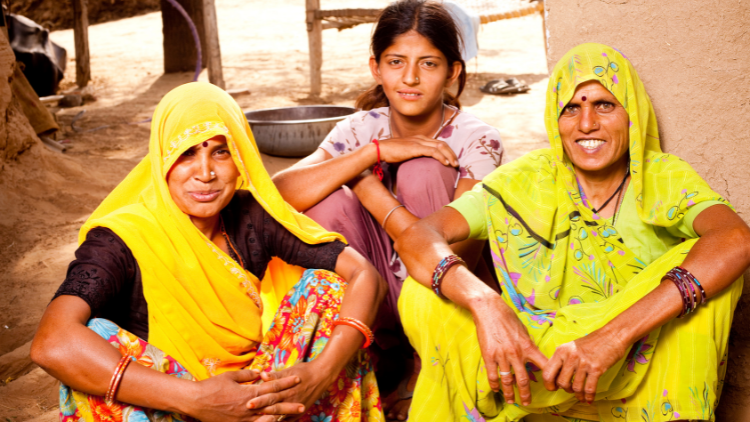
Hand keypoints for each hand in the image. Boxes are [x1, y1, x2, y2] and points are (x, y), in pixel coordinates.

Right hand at [186, 370, 304, 421]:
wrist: (196, 401)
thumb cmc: (212, 386)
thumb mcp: (231, 376)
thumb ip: (248, 375)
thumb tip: (261, 373)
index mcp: (248, 392)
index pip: (271, 386)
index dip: (285, 382)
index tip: (297, 379)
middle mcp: (249, 406)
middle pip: (273, 405)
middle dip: (289, 404)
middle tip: (303, 404)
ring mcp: (244, 418)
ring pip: (267, 418)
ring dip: (281, 417)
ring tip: (294, 417)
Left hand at [251, 361, 336, 417]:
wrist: (322, 375)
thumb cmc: (304, 371)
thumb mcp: (290, 370)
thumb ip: (276, 375)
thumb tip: (262, 375)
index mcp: (287, 388)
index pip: (271, 394)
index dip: (260, 398)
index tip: (248, 402)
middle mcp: (291, 398)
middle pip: (273, 405)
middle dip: (261, 409)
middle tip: (249, 410)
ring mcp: (296, 407)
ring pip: (280, 414)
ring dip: (269, 417)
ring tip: (259, 420)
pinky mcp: (300, 412)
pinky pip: (289, 420)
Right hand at [377, 135, 457, 166]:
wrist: (379, 150)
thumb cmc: (389, 153)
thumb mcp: (404, 153)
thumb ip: (412, 155)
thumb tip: (417, 165)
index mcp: (419, 138)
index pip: (437, 142)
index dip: (447, 151)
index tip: (451, 159)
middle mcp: (421, 138)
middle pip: (442, 143)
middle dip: (451, 153)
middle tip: (456, 163)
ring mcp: (418, 142)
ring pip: (440, 147)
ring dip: (449, 155)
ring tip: (454, 164)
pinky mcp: (416, 147)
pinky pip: (433, 152)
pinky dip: (441, 157)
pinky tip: (445, 163)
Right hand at [470, 295, 547, 406]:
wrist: (490, 310)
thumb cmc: (508, 318)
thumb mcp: (524, 331)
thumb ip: (528, 345)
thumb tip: (533, 356)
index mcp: (528, 347)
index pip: (543, 366)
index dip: (549, 378)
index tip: (551, 387)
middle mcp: (517, 353)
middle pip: (524, 380)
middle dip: (526, 394)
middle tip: (526, 402)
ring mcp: (502, 355)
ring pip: (508, 380)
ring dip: (509, 393)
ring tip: (510, 400)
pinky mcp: (489, 355)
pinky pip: (493, 375)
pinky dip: (495, 384)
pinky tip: (496, 389)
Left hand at [542, 329, 627, 403]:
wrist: (612, 335)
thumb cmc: (592, 342)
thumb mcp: (572, 347)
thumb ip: (563, 359)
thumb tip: (555, 376)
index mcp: (561, 350)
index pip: (547, 372)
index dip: (548, 384)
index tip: (553, 388)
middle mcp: (570, 356)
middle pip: (561, 382)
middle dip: (565, 390)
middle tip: (569, 390)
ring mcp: (583, 363)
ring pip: (575, 387)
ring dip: (578, 394)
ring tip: (580, 396)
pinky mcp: (596, 369)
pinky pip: (589, 388)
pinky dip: (588, 397)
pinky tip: (589, 399)